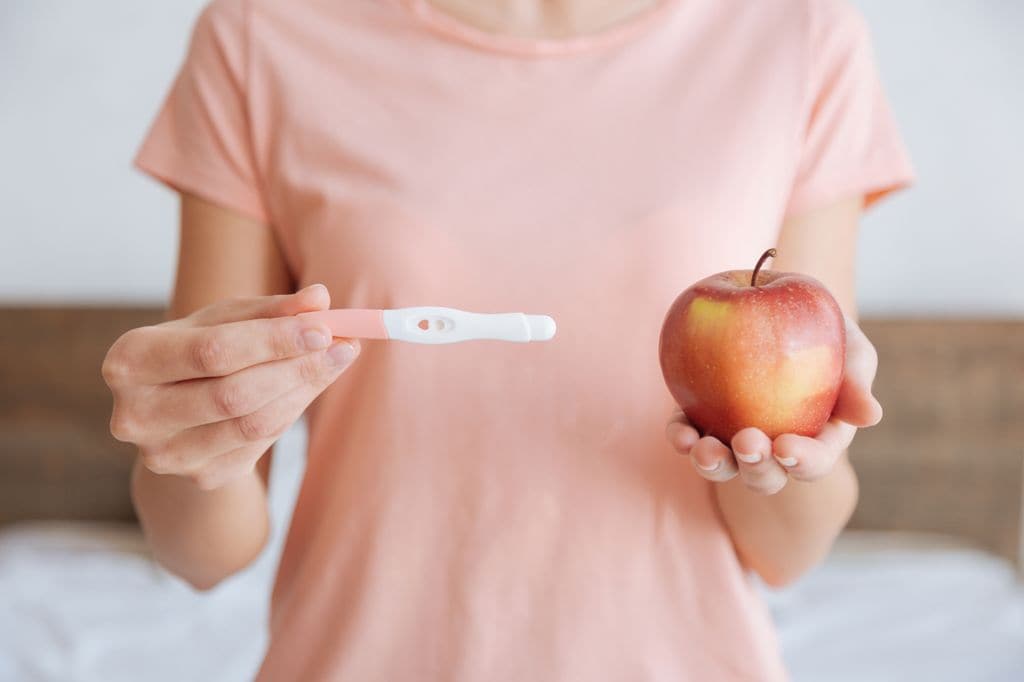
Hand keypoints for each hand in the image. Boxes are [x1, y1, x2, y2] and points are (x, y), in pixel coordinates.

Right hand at [102, 284, 356, 489]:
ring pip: (253, 424)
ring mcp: (166, 454)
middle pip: (233, 395)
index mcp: (131, 360)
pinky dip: (292, 411)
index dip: (271, 341)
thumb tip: (320, 298)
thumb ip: (272, 310)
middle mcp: (137, 414)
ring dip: (303, 390)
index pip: (212, 352)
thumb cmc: (202, 353)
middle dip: (296, 368)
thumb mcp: (227, 322)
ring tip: (336, 360)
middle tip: (343, 346)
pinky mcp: (200, 478)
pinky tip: (307, 387)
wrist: (179, 416)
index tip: (323, 328)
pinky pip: (261, 445)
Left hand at [665, 317, 881, 494]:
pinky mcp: (699, 419)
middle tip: (748, 442)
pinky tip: (680, 432)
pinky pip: (687, 437)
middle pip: (765, 476)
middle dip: (756, 468)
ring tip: (705, 449)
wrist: (773, 302)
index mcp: (815, 440)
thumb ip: (857, 378)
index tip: (786, 446)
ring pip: (722, 467)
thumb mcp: (848, 346)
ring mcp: (732, 437)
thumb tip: (870, 416)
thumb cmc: (822, 328)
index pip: (811, 461)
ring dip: (712, 465)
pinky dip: (681, 438)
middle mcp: (772, 449)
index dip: (802, 461)